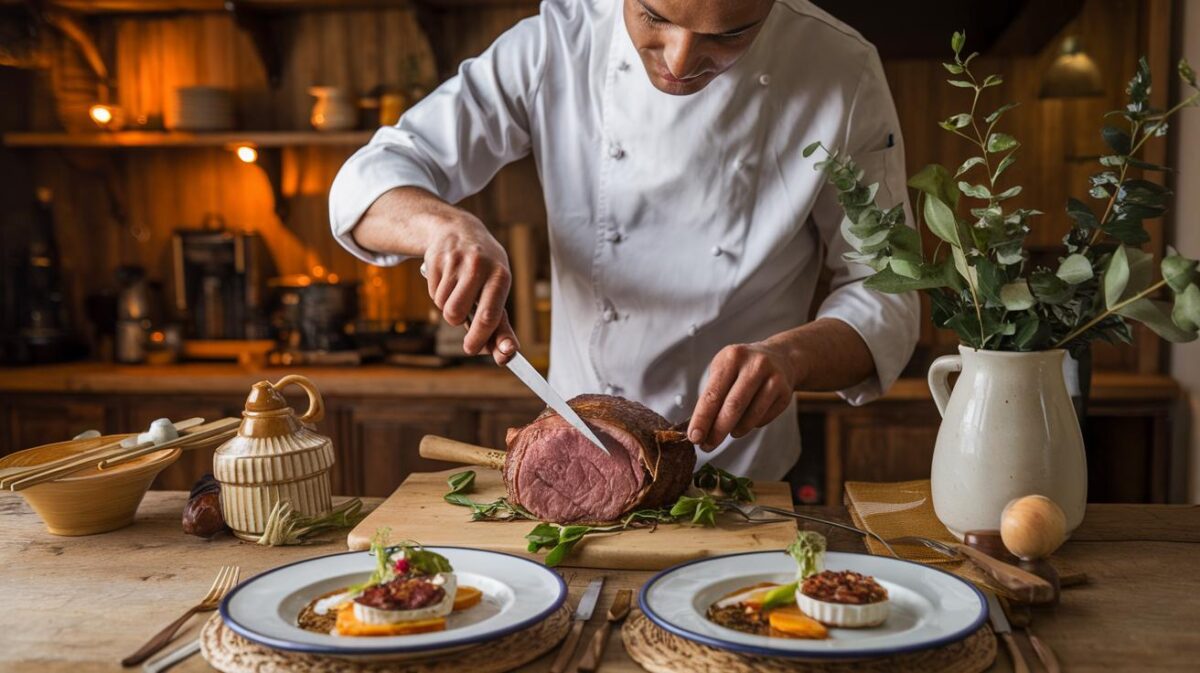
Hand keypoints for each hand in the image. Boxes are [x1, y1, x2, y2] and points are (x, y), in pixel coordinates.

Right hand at [423, 214, 518, 364]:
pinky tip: (448, 282)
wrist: (458, 230)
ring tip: (460, 296)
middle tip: (470, 347)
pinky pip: (434, 296)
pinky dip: (440, 297)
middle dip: (469, 337)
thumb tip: (505, 354)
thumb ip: (500, 322)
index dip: (485, 339)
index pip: (490, 315)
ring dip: (451, 312)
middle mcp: (479, 267)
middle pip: (460, 314)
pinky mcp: (435, 260)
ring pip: (446, 309)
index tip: (487, 355)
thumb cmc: (483, 270)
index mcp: (500, 275)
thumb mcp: (497, 288)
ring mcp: (455, 262)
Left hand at [688, 341, 800, 449]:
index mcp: (732, 357)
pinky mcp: (785, 392)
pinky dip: (751, 425)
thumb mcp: (724, 370)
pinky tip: (747, 420)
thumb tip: (700, 429)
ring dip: (736, 430)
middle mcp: (755, 365)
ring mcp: (773, 378)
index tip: (694, 437)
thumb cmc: (742, 368)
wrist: (779, 357)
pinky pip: (763, 418)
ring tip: (730, 432)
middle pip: (733, 407)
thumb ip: (712, 395)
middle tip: (707, 446)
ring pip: (751, 416)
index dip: (702, 418)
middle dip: (718, 431)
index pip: (713, 394)